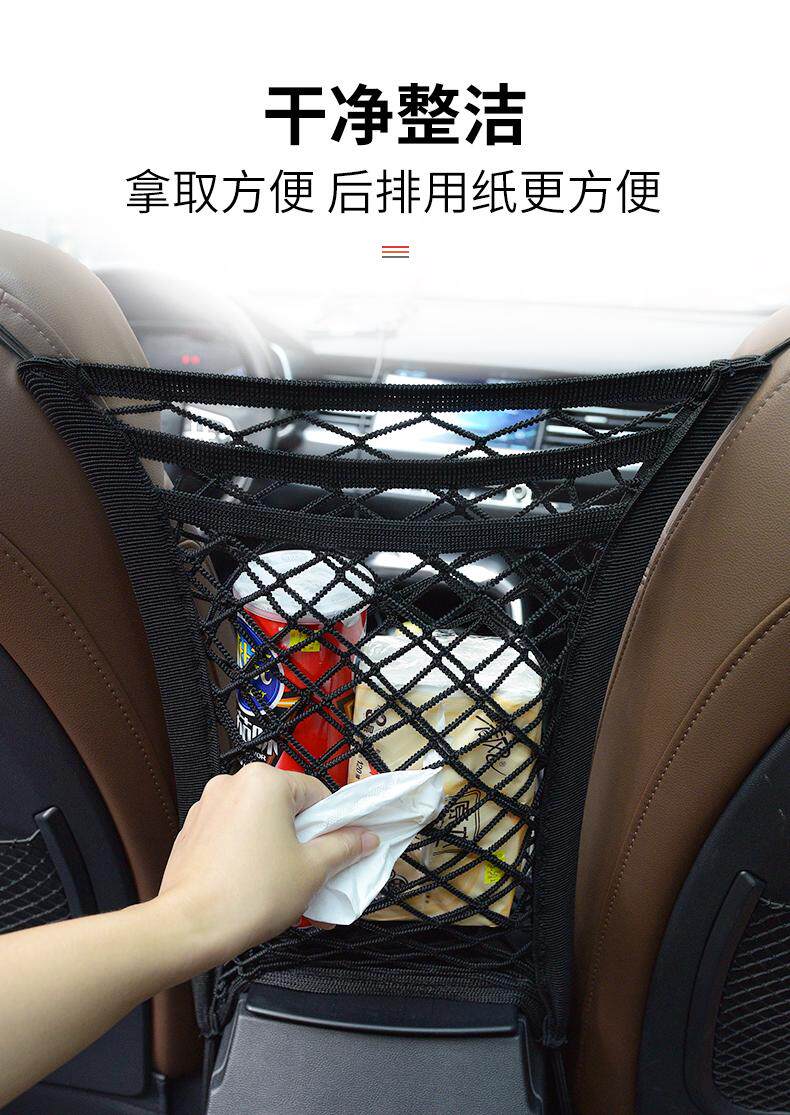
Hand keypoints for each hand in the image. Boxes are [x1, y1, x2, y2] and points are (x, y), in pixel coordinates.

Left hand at [155, 764, 378, 970]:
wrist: (191, 928)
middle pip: (285, 806)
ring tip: (282, 883)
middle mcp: (232, 784)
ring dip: (276, 845)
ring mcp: (208, 806)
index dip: (333, 823)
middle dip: (303, 838)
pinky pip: (233, 834)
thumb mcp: (312, 870)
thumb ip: (343, 847)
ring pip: (258, 821)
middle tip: (313, 871)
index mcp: (264, 781)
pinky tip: (255, 883)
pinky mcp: (192, 831)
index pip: (316, 792)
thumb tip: (363, 837)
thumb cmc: (249, 895)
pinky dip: (248, 852)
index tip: (340, 847)